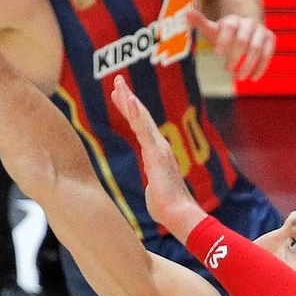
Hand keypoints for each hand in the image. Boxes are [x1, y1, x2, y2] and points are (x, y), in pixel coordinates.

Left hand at [110, 74, 206, 235]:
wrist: (178, 215)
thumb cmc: (167, 208)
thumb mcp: (154, 192)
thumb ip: (153, 186)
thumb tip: (153, 192)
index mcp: (157, 154)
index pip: (141, 127)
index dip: (130, 111)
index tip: (122, 97)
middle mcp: (159, 146)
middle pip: (141, 117)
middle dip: (128, 98)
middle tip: (117, 81)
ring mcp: (159, 148)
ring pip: (141, 118)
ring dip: (129, 100)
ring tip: (118, 84)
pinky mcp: (156, 152)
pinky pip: (143, 129)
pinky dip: (136, 112)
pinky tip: (128, 99)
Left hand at [190, 11, 275, 81]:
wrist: (245, 30)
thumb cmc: (225, 34)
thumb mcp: (213, 30)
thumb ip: (200, 22)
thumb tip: (186, 12)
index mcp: (233, 20)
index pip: (229, 27)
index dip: (223, 41)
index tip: (217, 54)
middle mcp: (249, 23)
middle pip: (242, 40)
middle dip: (234, 56)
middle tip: (227, 69)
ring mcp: (261, 31)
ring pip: (256, 48)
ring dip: (248, 64)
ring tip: (239, 77)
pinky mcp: (270, 40)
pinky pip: (268, 53)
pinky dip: (261, 66)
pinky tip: (253, 78)